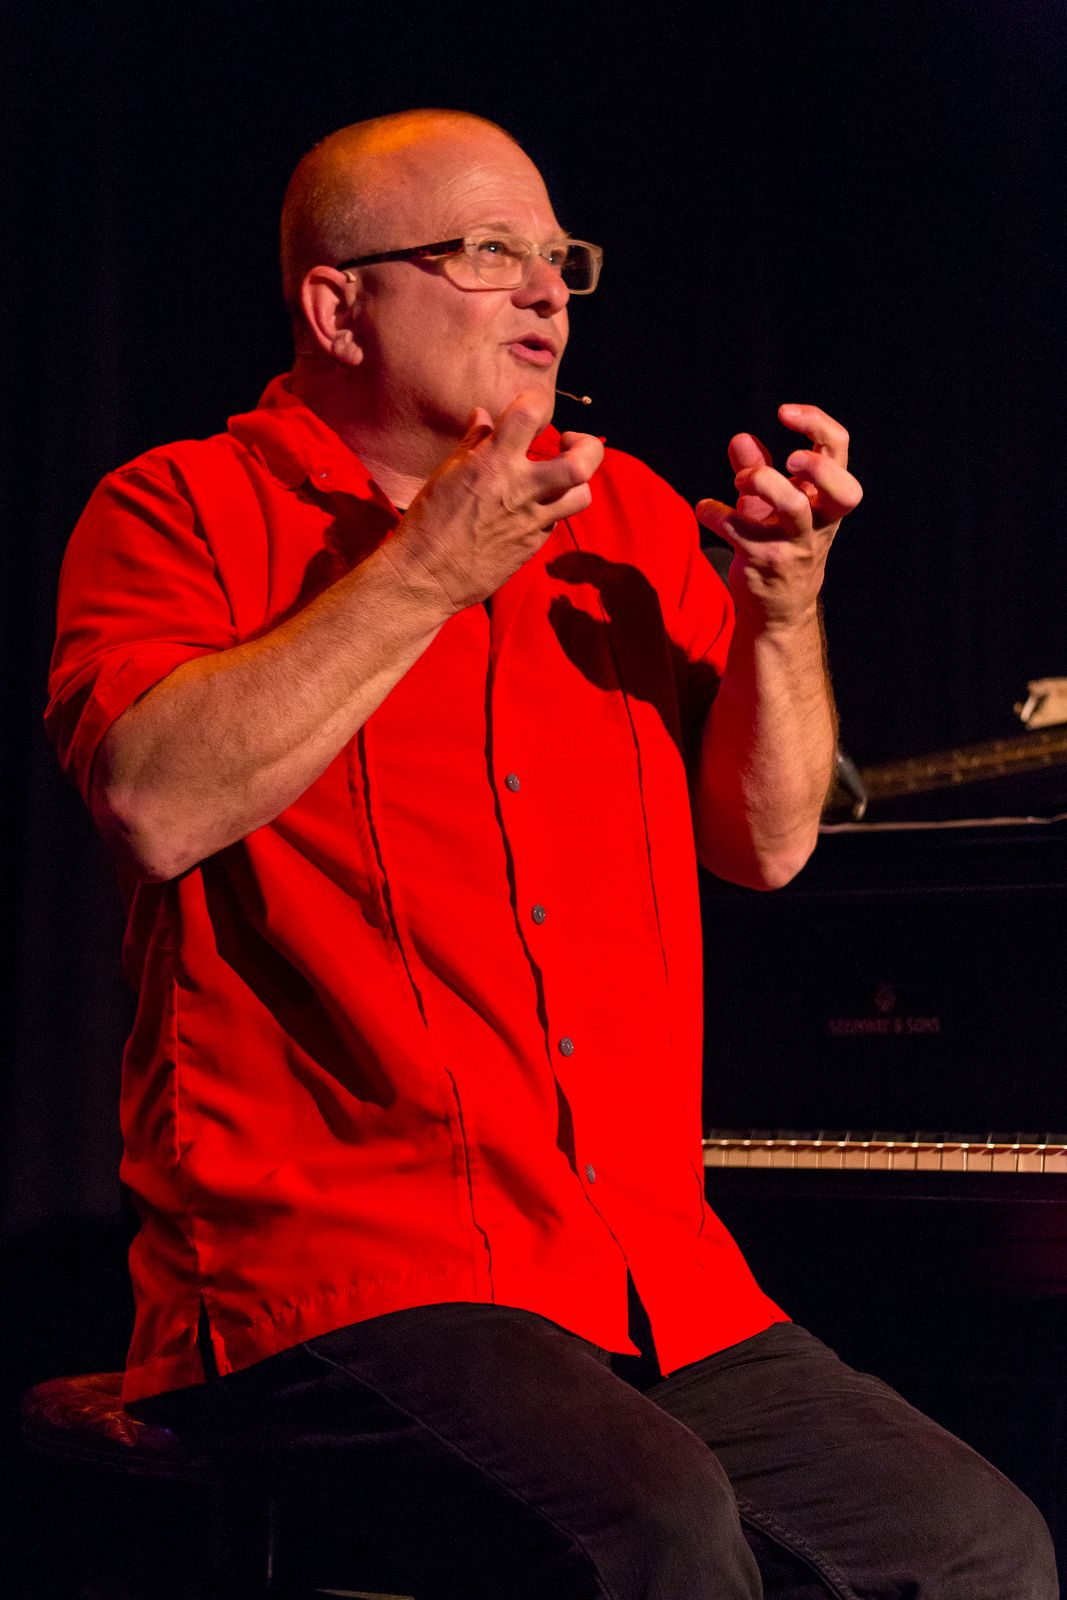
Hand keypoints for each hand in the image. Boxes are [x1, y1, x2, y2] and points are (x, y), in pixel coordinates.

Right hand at [384, 391, 603, 613]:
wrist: (426, 577)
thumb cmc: (428, 523)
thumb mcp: (446, 474)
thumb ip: (473, 442)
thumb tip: (484, 415)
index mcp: (494, 463)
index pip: (531, 413)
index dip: (537, 402)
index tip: (531, 410)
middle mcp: (521, 489)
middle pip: (582, 462)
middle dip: (586, 445)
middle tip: (568, 443)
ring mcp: (532, 520)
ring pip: (582, 495)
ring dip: (577, 482)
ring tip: (559, 478)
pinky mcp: (533, 546)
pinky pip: (559, 520)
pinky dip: (553, 508)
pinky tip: (534, 507)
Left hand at [695, 404, 861, 628]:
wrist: (779, 610)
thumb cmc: (779, 546)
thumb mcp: (772, 506)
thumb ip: (757, 470)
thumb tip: (739, 438)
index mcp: (826, 500)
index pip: (839, 451)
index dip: (817, 424)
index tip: (783, 413)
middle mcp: (818, 523)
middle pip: (840, 488)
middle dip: (815, 465)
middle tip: (787, 458)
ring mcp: (794, 545)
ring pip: (794, 506)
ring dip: (762, 480)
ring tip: (738, 482)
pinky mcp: (763, 562)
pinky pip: (737, 530)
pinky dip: (713, 512)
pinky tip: (704, 509)